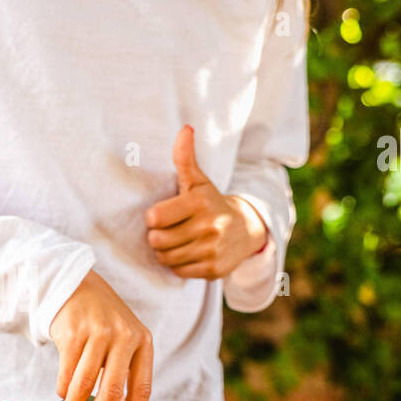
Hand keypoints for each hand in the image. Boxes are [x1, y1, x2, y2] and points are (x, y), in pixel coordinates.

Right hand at [49, 270, 152, 400]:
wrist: (75, 284)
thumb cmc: (100, 321)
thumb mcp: (122, 338)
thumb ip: (122, 369)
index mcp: (143, 341)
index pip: (142, 388)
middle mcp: (124, 335)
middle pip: (113, 391)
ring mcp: (98, 332)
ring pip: (84, 385)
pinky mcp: (73, 331)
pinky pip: (66, 372)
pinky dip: (62, 388)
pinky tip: (61, 392)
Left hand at [144, 125, 268, 279]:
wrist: (247, 228)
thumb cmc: (211, 203)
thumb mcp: (199, 181)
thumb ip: (185, 158)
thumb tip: (185, 129)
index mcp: (199, 203)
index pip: (154, 218)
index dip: (153, 218)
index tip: (161, 215)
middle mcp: (208, 227)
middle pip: (157, 240)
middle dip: (157, 236)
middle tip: (168, 230)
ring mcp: (212, 250)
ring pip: (166, 258)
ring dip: (165, 252)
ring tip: (175, 241)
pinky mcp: (214, 269)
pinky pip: (179, 271)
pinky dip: (178, 265)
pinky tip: (187, 253)